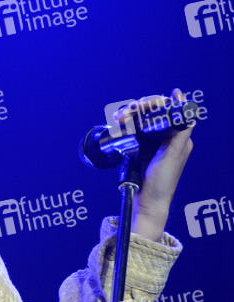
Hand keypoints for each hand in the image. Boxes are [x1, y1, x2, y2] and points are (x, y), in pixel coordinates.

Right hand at [113, 89, 195, 241]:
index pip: (167, 109)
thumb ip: (182, 128)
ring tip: (118, 118)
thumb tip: (182, 100)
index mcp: (177, 135)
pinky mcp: (139, 147)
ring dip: (128, 115)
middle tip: (124, 114)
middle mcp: (165, 135)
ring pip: (139, 119)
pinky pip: (132, 130)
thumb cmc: (163, 180)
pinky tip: (118, 125)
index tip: (142, 105)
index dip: (154, 103)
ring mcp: (151, 141)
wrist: (147, 200)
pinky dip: (124, 125)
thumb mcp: (175, 153)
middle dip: (137, 109)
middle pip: (151, 112)